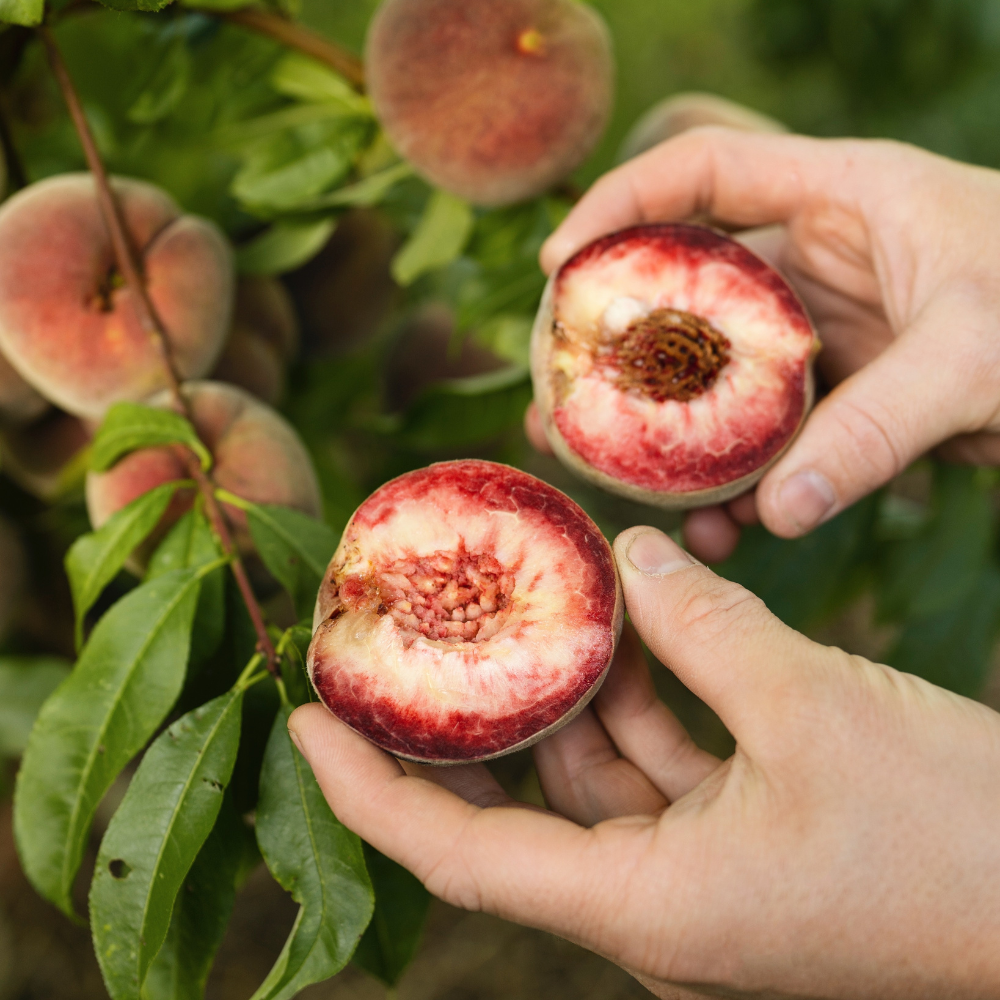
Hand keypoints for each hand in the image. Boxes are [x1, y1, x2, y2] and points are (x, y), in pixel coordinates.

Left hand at [289, 527, 999, 998]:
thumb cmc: (953, 834)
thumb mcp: (814, 706)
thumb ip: (707, 626)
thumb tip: (632, 559)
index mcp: (651, 910)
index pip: (464, 858)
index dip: (370, 793)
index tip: (307, 725)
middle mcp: (659, 907)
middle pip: (519, 814)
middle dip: (465, 726)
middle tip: (406, 647)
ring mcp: (703, 879)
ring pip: (598, 777)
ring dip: (569, 691)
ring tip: (526, 603)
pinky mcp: (746, 845)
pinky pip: (663, 766)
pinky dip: (643, 698)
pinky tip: (630, 623)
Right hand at [527, 131, 999, 562]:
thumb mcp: (977, 352)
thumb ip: (878, 425)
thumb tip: (778, 508)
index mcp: (842, 196)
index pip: (704, 172)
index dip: (620, 203)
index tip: (559, 264)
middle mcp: (818, 259)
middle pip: (685, 283)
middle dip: (616, 338)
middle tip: (560, 393)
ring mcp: (824, 331)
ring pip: (718, 371)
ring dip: (665, 422)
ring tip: (605, 471)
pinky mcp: (840, 395)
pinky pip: (769, 433)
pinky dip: (742, 477)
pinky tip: (723, 526)